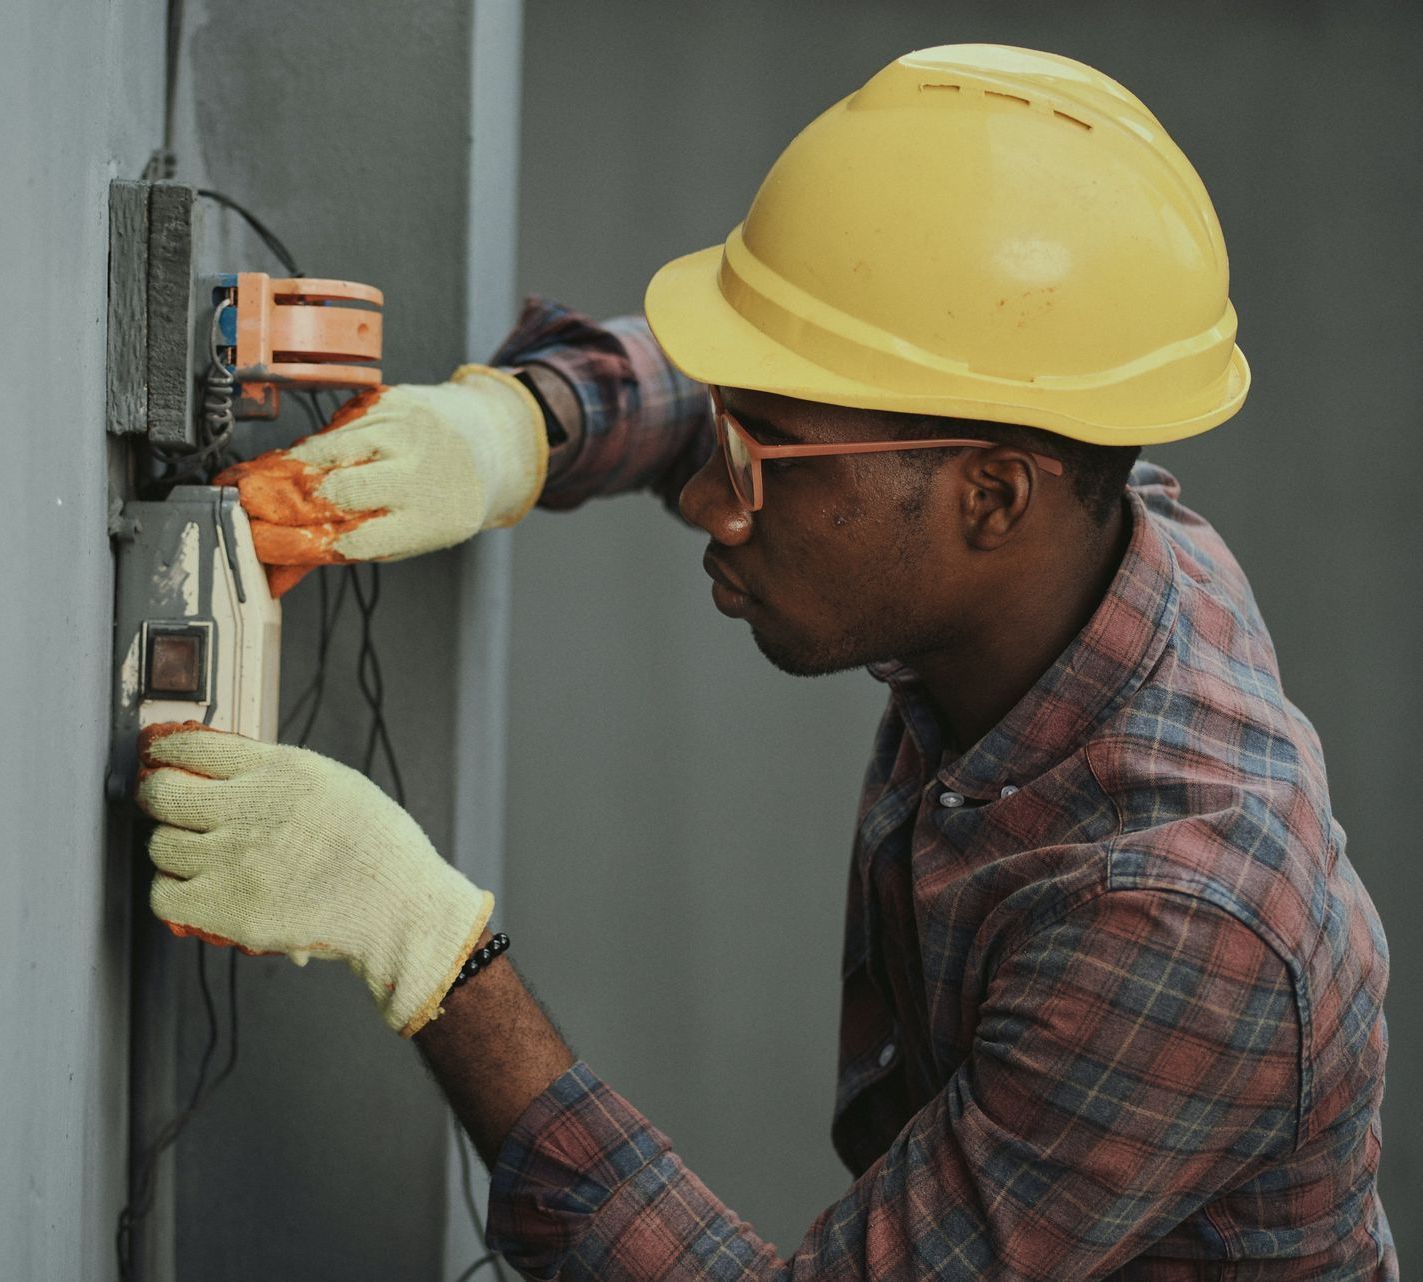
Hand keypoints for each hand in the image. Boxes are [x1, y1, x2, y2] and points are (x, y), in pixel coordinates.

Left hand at [136, 721, 492, 1035]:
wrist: (397, 906)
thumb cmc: (378, 848)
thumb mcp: (336, 784)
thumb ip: (280, 776)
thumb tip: (226, 772)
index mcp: (280, 770)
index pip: (193, 746)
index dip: (168, 753)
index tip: (164, 761)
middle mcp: (250, 807)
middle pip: (163, 793)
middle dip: (161, 798)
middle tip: (170, 808)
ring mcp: (232, 858)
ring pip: (161, 845)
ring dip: (173, 849)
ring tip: (198, 856)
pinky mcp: (224, 905)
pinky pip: (164, 894)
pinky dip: (174, 893)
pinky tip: (197, 890)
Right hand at [214, 364, 547, 596]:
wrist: (488, 441)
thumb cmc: (441, 499)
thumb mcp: (406, 536)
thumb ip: (343, 550)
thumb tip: (277, 573)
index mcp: (426, 521)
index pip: (349, 538)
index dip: (294, 543)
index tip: (256, 542)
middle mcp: (418, 474)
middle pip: (331, 491)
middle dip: (278, 502)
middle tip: (242, 507)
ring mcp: (403, 432)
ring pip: (323, 453)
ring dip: (281, 470)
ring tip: (252, 483)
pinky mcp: (387, 402)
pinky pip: (331, 427)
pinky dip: (306, 447)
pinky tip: (292, 459)